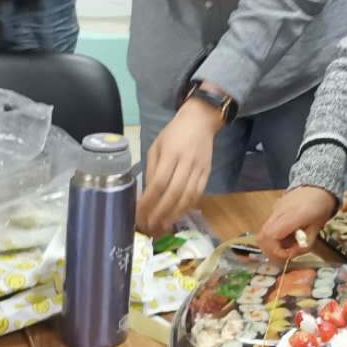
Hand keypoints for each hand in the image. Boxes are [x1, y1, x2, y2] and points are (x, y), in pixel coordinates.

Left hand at [136, 98, 223, 233]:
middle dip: (160, 212)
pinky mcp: (208, 173)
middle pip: (173, 193)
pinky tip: (178, 214)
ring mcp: (200, 168)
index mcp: (170, 153)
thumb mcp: (156, 146)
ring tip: (163, 225)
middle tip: (150, 225)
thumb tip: (148, 192)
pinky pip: (198, 193)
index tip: (138, 213)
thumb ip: (151, 168)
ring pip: (188, 196)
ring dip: (175, 213)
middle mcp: (186, 162)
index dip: (148, 201)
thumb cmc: (173, 133)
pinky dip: (188, 206)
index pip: (158, 182)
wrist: (200, 121)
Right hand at [257, 186, 336, 261]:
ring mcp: (275, 210)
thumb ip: (305, 243)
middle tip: (283, 256)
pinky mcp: (274, 209)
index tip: (288, 254)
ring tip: (286, 246)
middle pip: (262, 236)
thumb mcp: (318, 227)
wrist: (317, 186)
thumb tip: (292, 255)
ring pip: (262, 232)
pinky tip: (286, 236)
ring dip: (271, 244)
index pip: (271, 235)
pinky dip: (273, 236)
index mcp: (293, 215)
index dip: (276, 250)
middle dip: (270, 251)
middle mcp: (280, 212)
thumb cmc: (320, 205)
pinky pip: (267, 226)